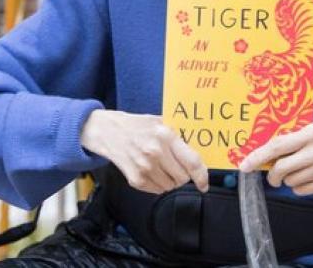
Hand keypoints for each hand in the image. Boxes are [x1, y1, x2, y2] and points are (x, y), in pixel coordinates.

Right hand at [80, 109, 208, 194]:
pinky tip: (151, 171)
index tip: (204, 184)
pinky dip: (158, 184)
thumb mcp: (160, 122)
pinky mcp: (135, 179)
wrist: (109, 131)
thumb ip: (179, 135)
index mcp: (165, 136)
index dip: (202, 176)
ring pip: (170, 186)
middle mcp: (156, 152)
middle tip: (176, 167)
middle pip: (183, 178)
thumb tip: (200, 149)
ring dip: (170, 180)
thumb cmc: (137, 126)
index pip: (192, 162)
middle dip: (183, 175)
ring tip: (161, 167)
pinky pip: (157, 190)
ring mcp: (145, 167)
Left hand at [236, 120, 312, 195]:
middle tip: (272, 173)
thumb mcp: (305, 125)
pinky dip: (297, 186)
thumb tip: (253, 143)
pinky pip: (300, 191)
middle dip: (272, 173)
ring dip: (286, 178)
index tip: (244, 165)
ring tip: (295, 170)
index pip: (279, 145)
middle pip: (283, 167)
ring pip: (291, 181)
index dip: (259, 156)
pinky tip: (304, 175)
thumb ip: (285, 131)